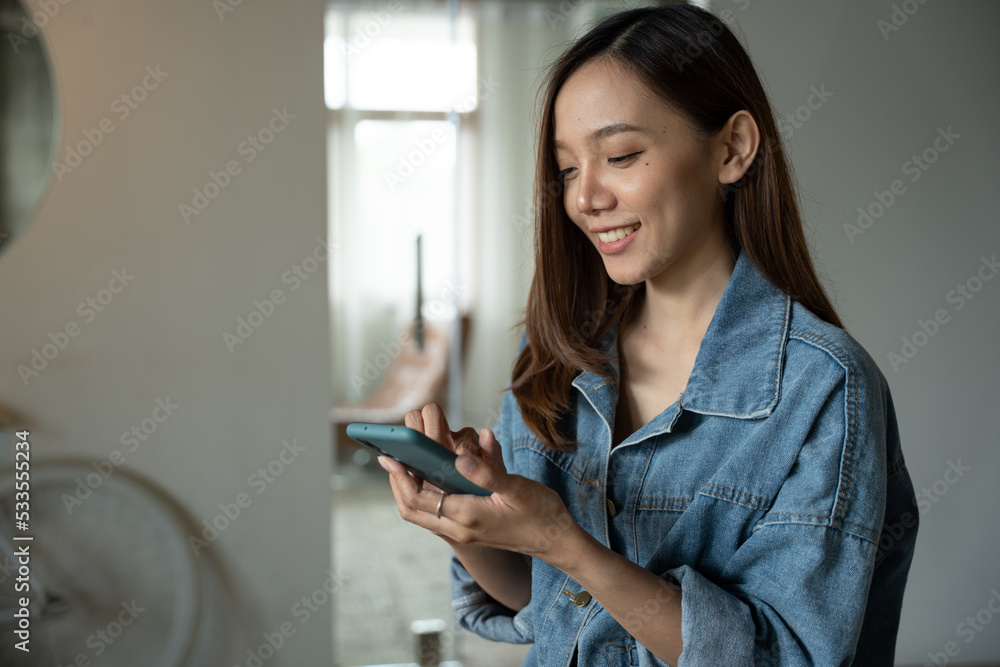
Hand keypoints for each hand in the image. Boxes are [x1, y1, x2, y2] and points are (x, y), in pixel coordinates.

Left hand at [380, 404, 580, 564]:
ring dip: (408, 490)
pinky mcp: (468, 530)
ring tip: (403, 464)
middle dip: (397, 484)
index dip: (400, 477)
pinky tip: (428, 475)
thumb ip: (486, 472)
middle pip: (412, 510)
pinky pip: (435, 514)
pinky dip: (425, 495)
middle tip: (390, 457)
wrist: (556, 540)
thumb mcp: (515, 487)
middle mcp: (459, 528)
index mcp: (467, 517)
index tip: (390, 456)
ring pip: (421, 514)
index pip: (419, 499)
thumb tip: (460, 455)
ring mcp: (463, 532)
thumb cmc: (540, 512)